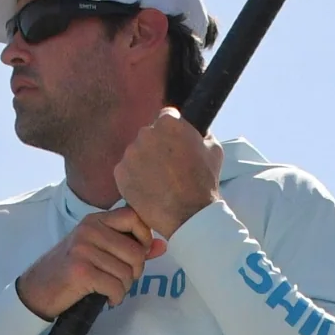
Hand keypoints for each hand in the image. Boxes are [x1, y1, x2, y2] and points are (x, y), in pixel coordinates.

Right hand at [16, 206, 163, 316]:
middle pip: (136, 252)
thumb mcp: (99, 251)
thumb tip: (163, 245)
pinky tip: (105, 298)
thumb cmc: (72, 270)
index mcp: (95, 220)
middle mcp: (89, 230)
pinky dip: (115, 298)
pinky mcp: (80, 270)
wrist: (39, 289)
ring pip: (127, 273)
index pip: (134, 216)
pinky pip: (116, 288)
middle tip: (120, 280)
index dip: (144, 238)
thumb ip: (131, 247)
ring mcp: (83, 249)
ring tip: (109, 288)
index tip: (137, 254)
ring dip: (123, 288)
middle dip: (134, 272)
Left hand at [114, 109, 223, 239]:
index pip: (166, 117)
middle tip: (168, 169)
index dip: (171, 133)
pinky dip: (135, 180)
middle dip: (157, 148)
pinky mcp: (120, 173)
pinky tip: (149, 191)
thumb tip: (197, 129)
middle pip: (149, 135)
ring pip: (136, 154)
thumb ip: (201, 133)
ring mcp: (131, 153)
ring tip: (159, 183)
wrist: (189, 216)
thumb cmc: (204, 184)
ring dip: (145, 164)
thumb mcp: (214, 150)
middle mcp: (146, 133)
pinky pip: (126, 172)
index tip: (175, 146)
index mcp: (168, 123)